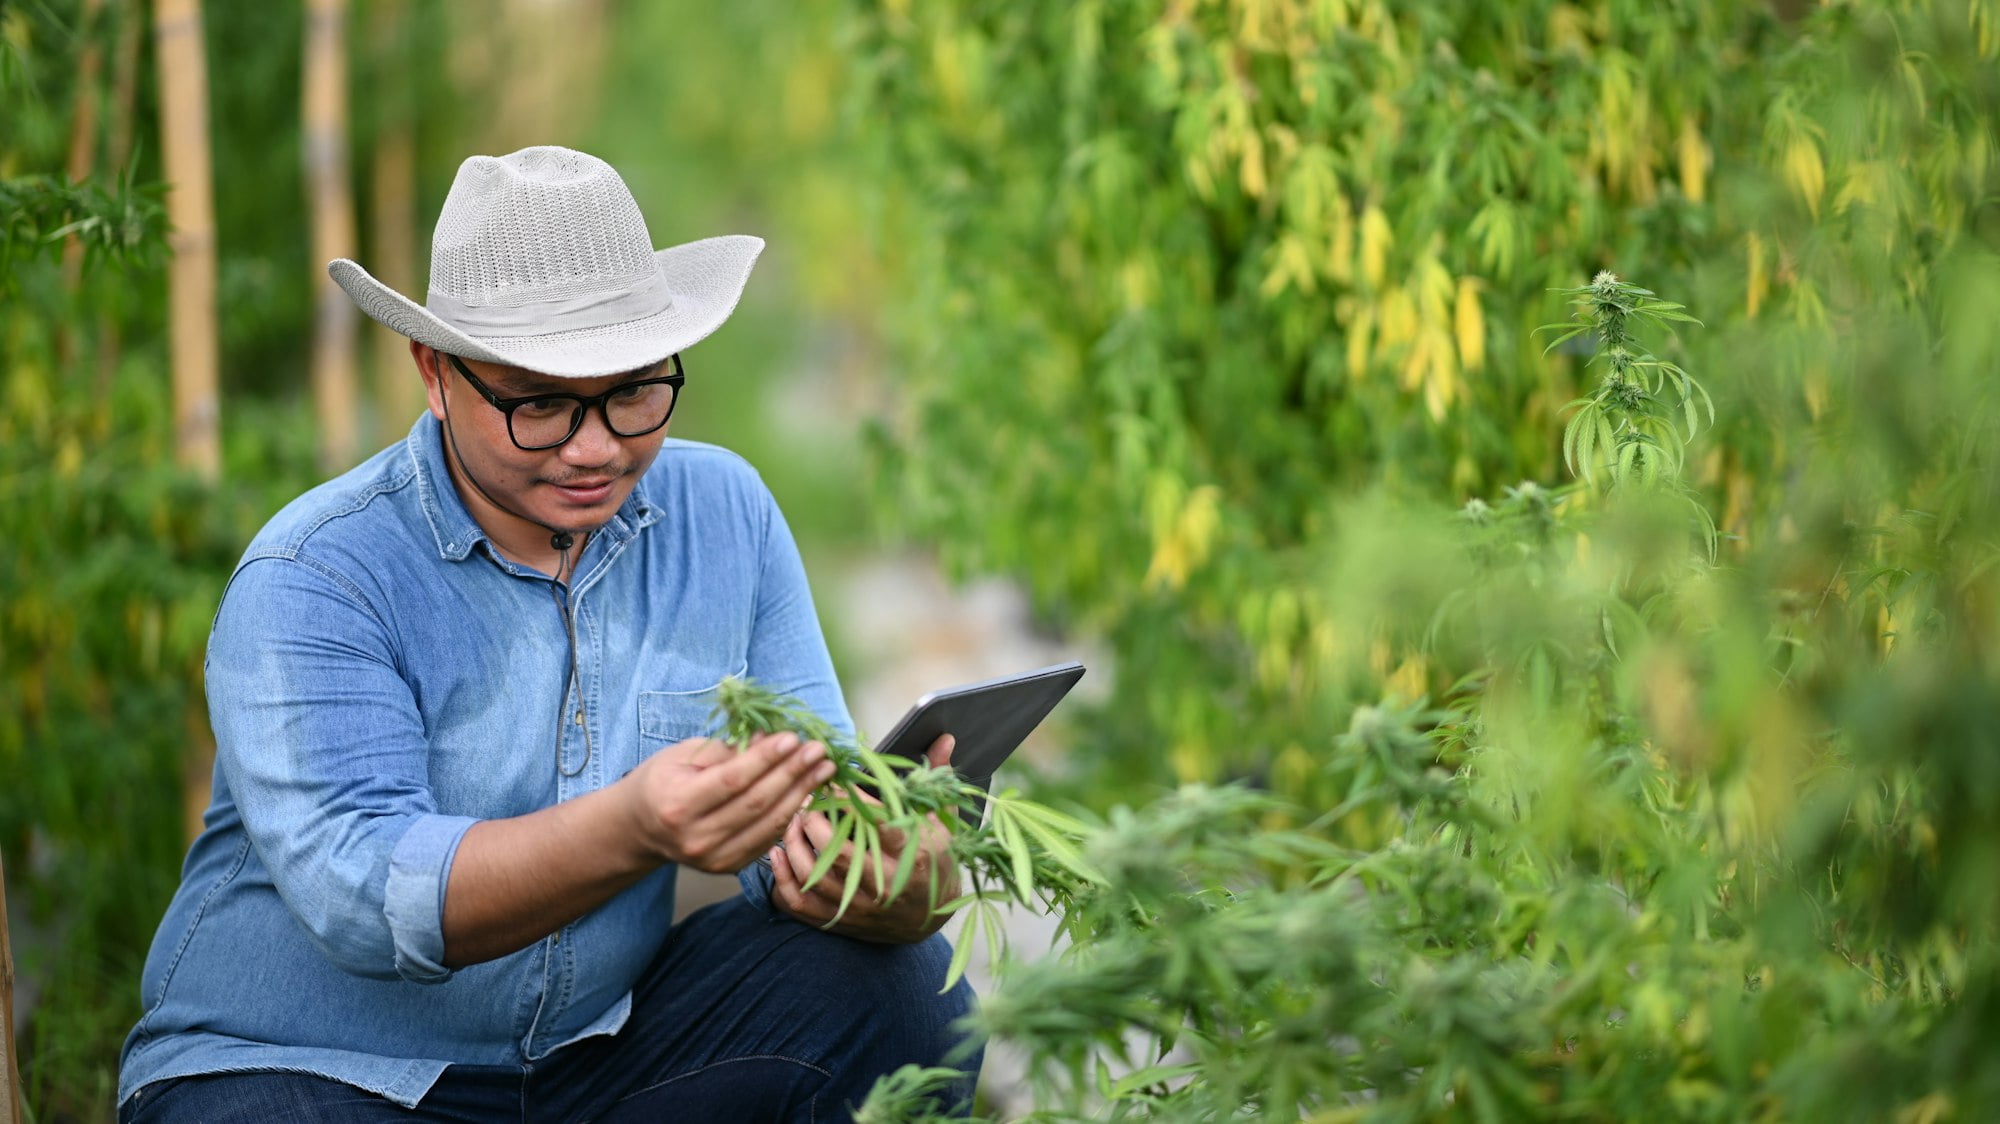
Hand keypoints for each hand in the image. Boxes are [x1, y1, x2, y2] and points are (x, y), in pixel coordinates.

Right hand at [620, 731, 835, 873]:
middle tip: (818, 749)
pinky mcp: (729, 867)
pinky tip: (808, 790)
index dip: (766, 759)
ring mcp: (713, 859)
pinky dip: (792, 812)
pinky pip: (768, 837)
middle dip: (792, 773)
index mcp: (678, 805)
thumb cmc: (662, 782)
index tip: (793, 738)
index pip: (732, 780)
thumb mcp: (682, 756)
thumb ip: (726, 749)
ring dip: (801, 793)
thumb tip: (771, 738)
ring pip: (768, 823)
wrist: (641, 828)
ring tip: (823, 768)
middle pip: (756, 803)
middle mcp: (696, 838)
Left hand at [767, 734, 961, 942]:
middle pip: (836, 851)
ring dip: (794, 843)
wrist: (926, 918)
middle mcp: (883, 885)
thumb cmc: (932, 861)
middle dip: (814, 820)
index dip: (850, 799)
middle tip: (807, 798)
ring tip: (792, 819)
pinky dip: (782, 878)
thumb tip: (945, 737)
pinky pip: (799, 903)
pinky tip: (777, 854)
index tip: (836, 780)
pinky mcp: (837, 921)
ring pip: (813, 875)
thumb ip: (936, 780)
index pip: (875, 824)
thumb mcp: (940, 821)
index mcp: (911, 856)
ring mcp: (857, 906)